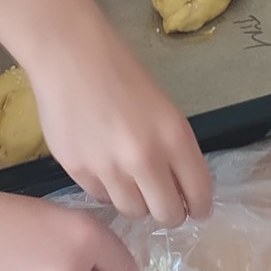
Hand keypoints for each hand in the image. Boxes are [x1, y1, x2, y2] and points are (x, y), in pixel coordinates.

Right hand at [24, 3, 212, 226]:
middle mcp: (144, 158)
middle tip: (163, 200)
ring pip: (133, 211)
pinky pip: (101, 197)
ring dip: (137, 202)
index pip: (199, 195)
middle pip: (166, 215)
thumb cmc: (123, 74)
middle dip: (170, 212)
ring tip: (131, 180)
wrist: (71, 56)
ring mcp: (108, 168)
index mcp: (174, 137)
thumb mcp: (164, 110)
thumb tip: (181, 193)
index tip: (195, 208)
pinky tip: (104, 165)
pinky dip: (108, 189)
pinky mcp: (77, 171)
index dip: (200, 207)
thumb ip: (175, 152)